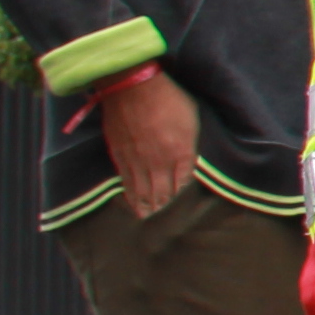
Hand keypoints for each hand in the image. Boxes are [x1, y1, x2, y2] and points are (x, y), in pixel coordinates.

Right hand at [99, 70, 198, 219]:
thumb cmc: (171, 98)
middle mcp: (157, 162)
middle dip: (165, 215)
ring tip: (150, 225)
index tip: (188, 221)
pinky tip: (132, 206)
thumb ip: (193, 147)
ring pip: (142, 193)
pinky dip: (130, 197)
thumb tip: (195, 167)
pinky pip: (125, 182)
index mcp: (180, 153)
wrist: (132, 84)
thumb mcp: (194, 121)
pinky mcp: (119, 154)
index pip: (183, 189)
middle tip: (168, 231)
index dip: (184, 207)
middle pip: (162, 196)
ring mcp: (136, 159)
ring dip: (147, 210)